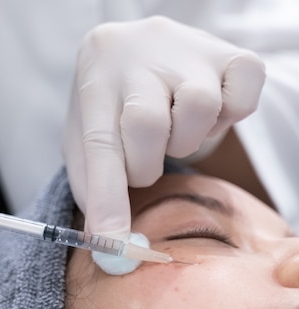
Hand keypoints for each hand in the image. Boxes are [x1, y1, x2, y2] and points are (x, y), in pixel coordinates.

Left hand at [63, 16, 264, 238]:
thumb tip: (108, 239)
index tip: (113, 242)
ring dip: (184, 141)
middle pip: (148, 126)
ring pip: (198, 110)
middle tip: (142, 161)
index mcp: (96, 83)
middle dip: (145, 165)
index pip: (99, 145)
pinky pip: (241, 102)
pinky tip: (204, 114)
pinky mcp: (231, 55)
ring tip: (172, 130)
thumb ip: (91, 186)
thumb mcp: (84, 137)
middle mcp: (138, 57)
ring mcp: (187, 51)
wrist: (133, 50)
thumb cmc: (109, 105)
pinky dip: (226, 119)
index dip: (107, 198)